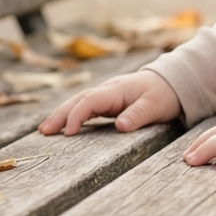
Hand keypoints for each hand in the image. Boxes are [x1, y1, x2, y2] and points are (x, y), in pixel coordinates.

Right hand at [38, 70, 181, 135]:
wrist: (171, 82)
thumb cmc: (163, 95)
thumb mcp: (155, 106)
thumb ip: (138, 115)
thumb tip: (121, 126)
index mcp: (116, 90)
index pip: (89, 101)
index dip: (77, 116)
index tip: (68, 133)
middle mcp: (106, 90)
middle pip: (77, 100)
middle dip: (59, 115)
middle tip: (44, 132)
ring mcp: (105, 95)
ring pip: (78, 102)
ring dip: (61, 115)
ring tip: (45, 130)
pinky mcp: (107, 101)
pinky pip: (85, 107)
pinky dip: (72, 115)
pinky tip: (63, 126)